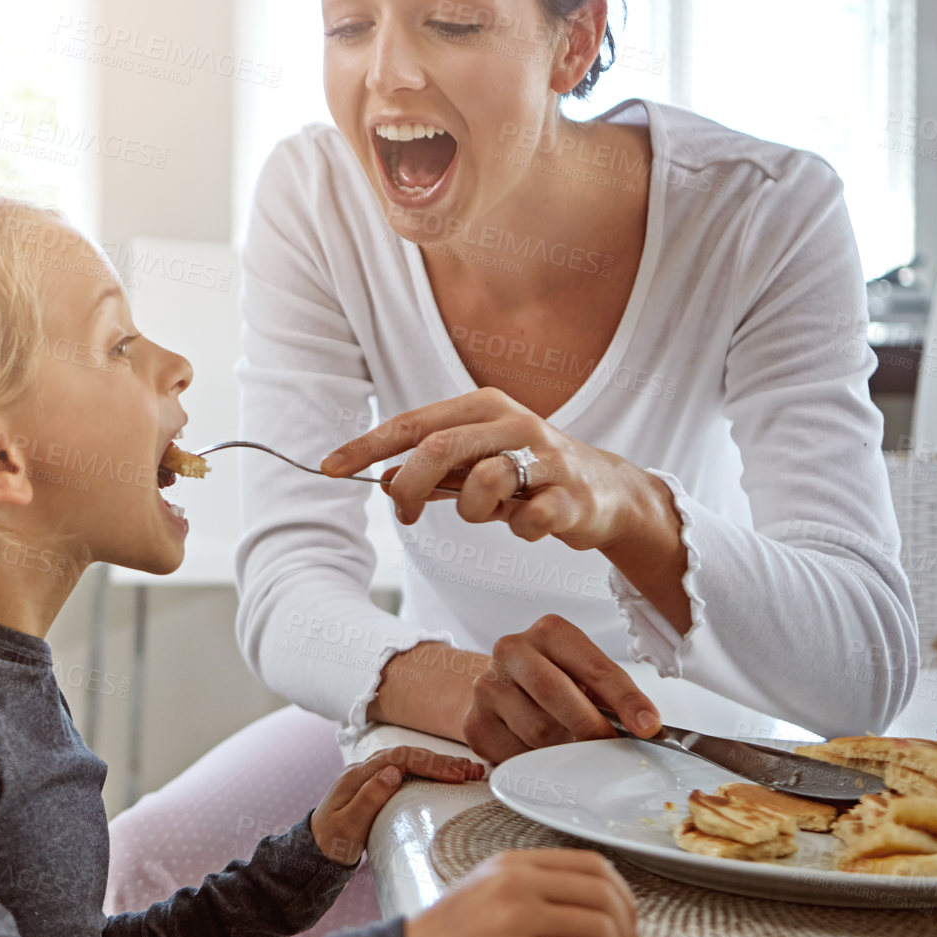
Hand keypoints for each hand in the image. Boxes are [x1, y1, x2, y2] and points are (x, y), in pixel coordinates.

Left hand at [310, 746, 484, 866]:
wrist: (316, 851)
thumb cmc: (331, 840)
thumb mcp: (348, 824)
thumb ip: (368, 797)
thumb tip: (393, 771)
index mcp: (359, 774)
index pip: (401, 758)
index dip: (430, 763)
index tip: (455, 774)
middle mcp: (368, 769)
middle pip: (410, 756)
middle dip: (443, 762)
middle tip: (473, 771)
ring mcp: (374, 777)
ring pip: (412, 763)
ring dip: (441, 765)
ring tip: (470, 772)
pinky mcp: (380, 787)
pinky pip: (410, 773)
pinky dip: (431, 774)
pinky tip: (449, 779)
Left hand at [322, 386, 694, 637]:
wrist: (609, 490)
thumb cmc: (530, 473)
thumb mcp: (477, 464)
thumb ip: (431, 471)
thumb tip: (380, 479)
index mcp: (483, 406)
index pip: (412, 423)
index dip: (366, 446)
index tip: (328, 467)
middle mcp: (514, 422)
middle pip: (439, 448)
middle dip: (408, 486)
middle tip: (402, 514)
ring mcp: (547, 458)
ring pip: (481, 485)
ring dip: (470, 511)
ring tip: (489, 513)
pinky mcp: (572, 496)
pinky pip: (526, 521)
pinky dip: (517, 530)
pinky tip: (528, 525)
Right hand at [404, 848, 636, 936]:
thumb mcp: (486, 888)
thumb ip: (533, 884)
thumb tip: (594, 903)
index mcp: (511, 863)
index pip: (591, 863)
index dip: (622, 892)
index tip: (626, 917)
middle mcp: (515, 884)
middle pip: (602, 894)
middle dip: (628, 926)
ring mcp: (515, 921)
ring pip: (600, 928)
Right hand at [463, 615, 660, 763]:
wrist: (500, 691)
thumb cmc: (555, 682)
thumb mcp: (584, 677)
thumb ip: (612, 696)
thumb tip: (647, 728)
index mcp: (549, 632)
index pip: (593, 665)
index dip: (625, 698)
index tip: (648, 726)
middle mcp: (512, 650)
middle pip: (554, 690)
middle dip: (590, 724)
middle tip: (612, 746)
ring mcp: (488, 686)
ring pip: (536, 729)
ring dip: (562, 746)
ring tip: (569, 744)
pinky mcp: (475, 724)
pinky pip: (515, 754)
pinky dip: (536, 761)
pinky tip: (539, 751)